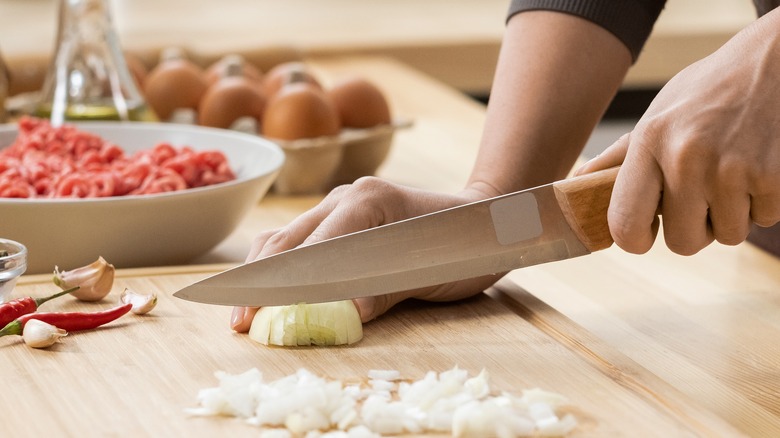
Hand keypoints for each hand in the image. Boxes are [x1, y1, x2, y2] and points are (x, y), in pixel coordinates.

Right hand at [231, 177, 500, 331]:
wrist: (485, 218)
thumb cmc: (464, 244)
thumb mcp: (428, 272)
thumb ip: (381, 291)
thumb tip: (339, 316)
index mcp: (366, 202)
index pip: (311, 249)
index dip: (282, 286)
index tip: (257, 315)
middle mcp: (345, 196)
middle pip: (286, 241)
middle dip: (259, 283)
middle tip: (241, 322)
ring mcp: (341, 202)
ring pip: (286, 237)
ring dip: (263, 275)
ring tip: (245, 310)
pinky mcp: (342, 216)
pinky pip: (301, 238)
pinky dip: (280, 266)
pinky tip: (269, 289)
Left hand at [577, 15, 779, 254]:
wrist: (774, 60)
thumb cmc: (708, 92)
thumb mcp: (656, 114)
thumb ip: (618, 158)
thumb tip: (574, 187)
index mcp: (649, 142)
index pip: (625, 225)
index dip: (636, 239)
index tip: (647, 233)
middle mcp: (685, 157)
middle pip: (682, 243)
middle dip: (693, 229)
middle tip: (700, 197)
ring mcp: (732, 168)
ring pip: (727, 235)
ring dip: (731, 214)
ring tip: (732, 173)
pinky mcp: (774, 176)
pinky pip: (764, 219)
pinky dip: (763, 202)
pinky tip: (758, 167)